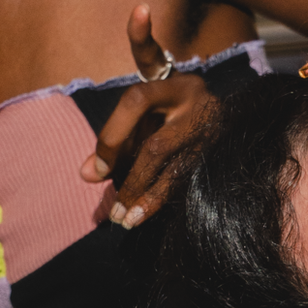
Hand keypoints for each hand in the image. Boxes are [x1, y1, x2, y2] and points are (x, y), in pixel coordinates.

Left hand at [79, 5, 218, 226]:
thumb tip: (88, 175)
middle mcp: (199, 105)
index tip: (98, 169)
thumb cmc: (168, 111)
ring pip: (177, 171)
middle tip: (115, 210)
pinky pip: (187, 183)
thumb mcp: (143, 115)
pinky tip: (145, 214)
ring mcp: (213, 133)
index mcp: (175, 86)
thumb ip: (114, 140)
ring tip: (127, 220)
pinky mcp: (219, 156)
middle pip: (158, 146)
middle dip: (132, 181)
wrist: (214, 109)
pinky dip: (163, 200)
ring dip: (149, 199)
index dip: (112, 136)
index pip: (136, 101)